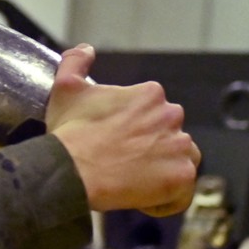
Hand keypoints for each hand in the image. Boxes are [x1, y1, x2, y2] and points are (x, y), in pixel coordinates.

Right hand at [46, 45, 199, 215]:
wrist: (72, 170)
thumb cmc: (70, 132)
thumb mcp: (66, 89)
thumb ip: (76, 62)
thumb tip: (86, 49)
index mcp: (151, 95)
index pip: (154, 114)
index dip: (135, 130)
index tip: (115, 142)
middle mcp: (172, 116)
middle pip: (171, 136)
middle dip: (152, 149)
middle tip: (123, 164)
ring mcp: (180, 147)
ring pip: (180, 161)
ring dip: (162, 171)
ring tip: (134, 182)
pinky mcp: (181, 176)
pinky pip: (182, 192)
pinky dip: (166, 199)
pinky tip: (142, 199)